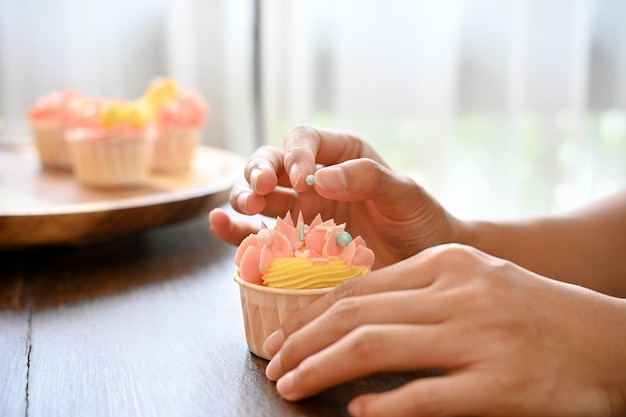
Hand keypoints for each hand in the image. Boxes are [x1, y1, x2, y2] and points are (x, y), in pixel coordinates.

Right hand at [210, 125, 461, 267]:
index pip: (303, 140)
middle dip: (259, 171)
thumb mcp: (404, 194)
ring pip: (257, 198)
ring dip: (243, 197)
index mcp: (339, 157)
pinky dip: (234, 232)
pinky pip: (256, 237)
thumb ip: (368, 178)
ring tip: (246, 205)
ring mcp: (299, 214)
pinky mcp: (292, 247)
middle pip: (270, 164)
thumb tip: (319, 177)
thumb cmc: (420, 222)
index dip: (295, 152)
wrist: (423, 264)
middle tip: (261, 187)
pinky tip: (220, 225)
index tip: (302, 176)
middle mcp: (312, 182)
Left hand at [263, 244, 625, 416]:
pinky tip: (357, 412)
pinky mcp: (499, 385)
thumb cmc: (528, 311)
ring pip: (374, 348)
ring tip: (292, 387)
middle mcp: (458, 293)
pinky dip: (382, 406)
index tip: (283, 337)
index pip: (358, 287)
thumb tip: (348, 321)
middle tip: (275, 366)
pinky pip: (424, 396)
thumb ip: (414, 295)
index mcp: (447, 263)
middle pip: (356, 316)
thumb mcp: (471, 282)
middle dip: (303, 343)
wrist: (605, 340)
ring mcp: (479, 337)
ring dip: (321, 369)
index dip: (310, 315)